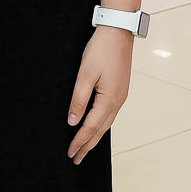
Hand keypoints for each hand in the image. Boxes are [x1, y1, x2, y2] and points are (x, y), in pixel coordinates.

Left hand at [66, 26, 133, 164]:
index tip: (70, 153)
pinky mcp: (119, 90)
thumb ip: (79, 99)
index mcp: (109, 101)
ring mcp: (120, 97)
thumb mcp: (85, 74)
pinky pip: (108, 114)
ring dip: (94, 137)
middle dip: (87, 145)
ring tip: (84, 147)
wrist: (118, 32)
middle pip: (100, 130)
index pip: (90, 127)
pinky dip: (100, 124)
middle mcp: (117, 102)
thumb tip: (73, 121)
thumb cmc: (100, 51)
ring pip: (105, 123)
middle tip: (76, 159)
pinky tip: (95, 126)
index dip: (79, 141)